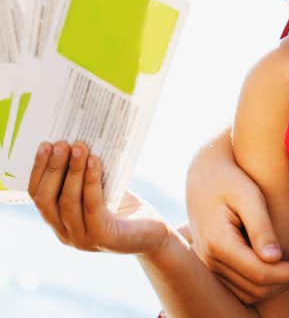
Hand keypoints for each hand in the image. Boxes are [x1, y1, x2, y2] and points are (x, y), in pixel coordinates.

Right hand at [28, 141, 169, 254]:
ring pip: (68, 202)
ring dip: (73, 172)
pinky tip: (94, 163)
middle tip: (61, 144)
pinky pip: (92, 206)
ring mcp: (82, 239)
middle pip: (48, 199)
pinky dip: (91, 182)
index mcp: (59, 222)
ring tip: (80, 148)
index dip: (39, 170)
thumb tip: (78, 143)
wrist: (155, 235)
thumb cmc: (127, 209)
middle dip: (53, 168)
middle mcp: (66, 234)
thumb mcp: (103, 190)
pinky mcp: (103, 239)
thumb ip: (87, 176)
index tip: (45, 145)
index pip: (38, 196)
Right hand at [185, 131, 288, 303]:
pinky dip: (266, 282)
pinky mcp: (215, 265)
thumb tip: (274, 258)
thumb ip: (261, 227)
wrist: (204, 175)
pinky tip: (283, 263)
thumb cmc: (230, 180)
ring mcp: (210, 265)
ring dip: (279, 282)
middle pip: (257, 288)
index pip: (260, 274)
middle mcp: (210, 260)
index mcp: (218, 243)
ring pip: (250, 292)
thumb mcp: (249, 196)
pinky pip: (243, 286)